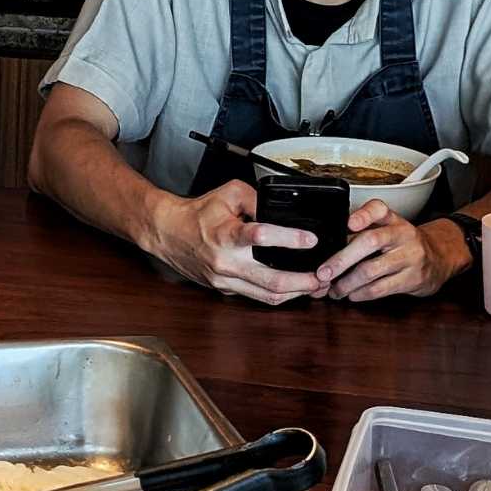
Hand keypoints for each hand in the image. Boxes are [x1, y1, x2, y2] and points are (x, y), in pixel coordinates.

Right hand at [146, 180, 324, 305]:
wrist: (167, 233)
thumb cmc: (197, 214)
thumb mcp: (228, 194)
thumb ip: (257, 199)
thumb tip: (282, 209)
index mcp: (226, 234)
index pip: (261, 237)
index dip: (290, 239)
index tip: (311, 239)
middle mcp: (226, 261)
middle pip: (271, 280)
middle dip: (303, 281)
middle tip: (323, 276)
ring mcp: (225, 279)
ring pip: (267, 295)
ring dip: (296, 293)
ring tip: (315, 286)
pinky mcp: (224, 289)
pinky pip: (256, 297)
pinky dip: (278, 294)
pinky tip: (293, 288)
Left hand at [314, 201, 467, 301]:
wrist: (440, 258)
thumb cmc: (401, 244)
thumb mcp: (387, 230)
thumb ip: (361, 234)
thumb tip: (326, 247)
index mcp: (392, 219)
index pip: (379, 208)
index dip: (364, 215)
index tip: (348, 223)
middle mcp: (403, 234)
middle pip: (370, 241)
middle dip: (341, 259)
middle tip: (323, 273)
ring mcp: (411, 256)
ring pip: (372, 269)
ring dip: (347, 283)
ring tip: (333, 289)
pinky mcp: (414, 278)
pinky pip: (382, 288)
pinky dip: (362, 293)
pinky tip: (351, 295)